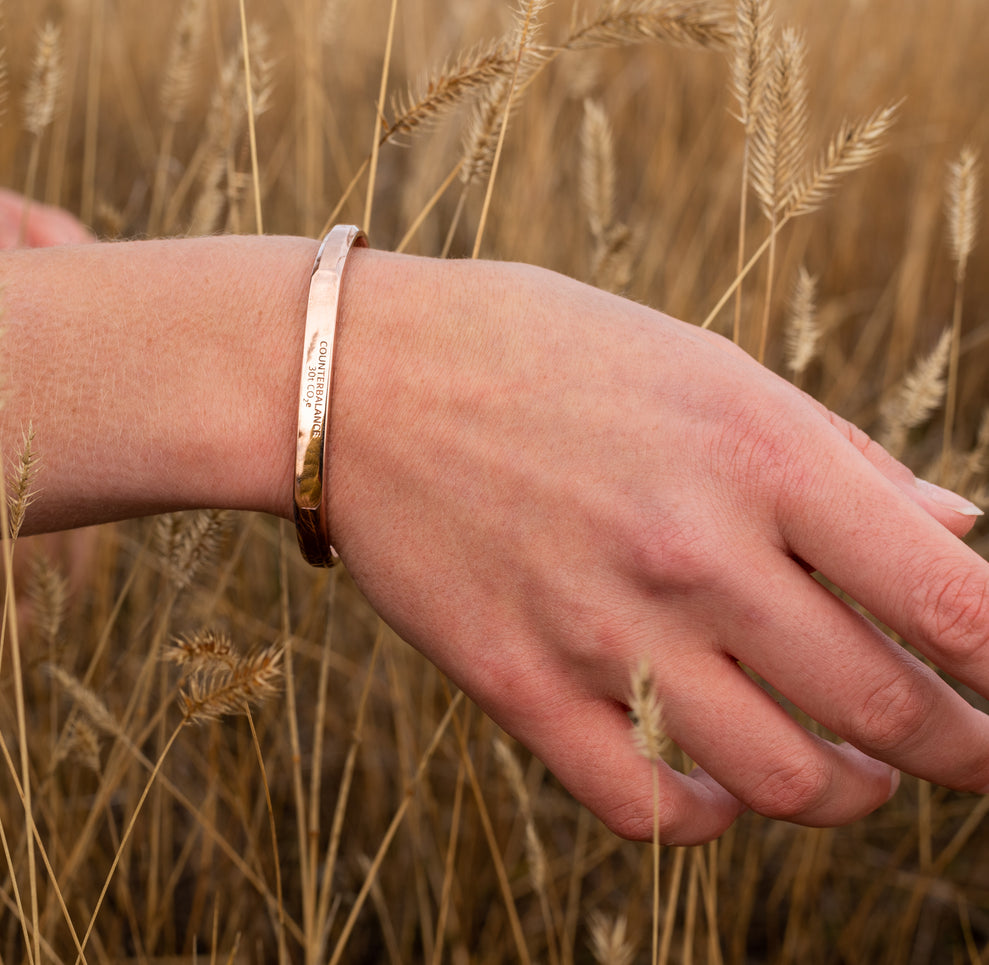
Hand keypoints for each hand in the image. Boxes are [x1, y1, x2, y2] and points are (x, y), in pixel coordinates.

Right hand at [329, 255, 988, 843]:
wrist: (352, 380)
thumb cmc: (537, 352)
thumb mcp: (701, 364)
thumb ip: (837, 457)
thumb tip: (959, 533)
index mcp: (756, 455)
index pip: (951, 605)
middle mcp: (691, 555)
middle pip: (886, 715)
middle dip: (959, 752)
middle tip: (961, 749)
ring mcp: (599, 633)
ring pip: (780, 784)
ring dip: (841, 793)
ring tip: (846, 771)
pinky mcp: (517, 689)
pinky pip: (648, 809)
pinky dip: (711, 819)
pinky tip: (718, 787)